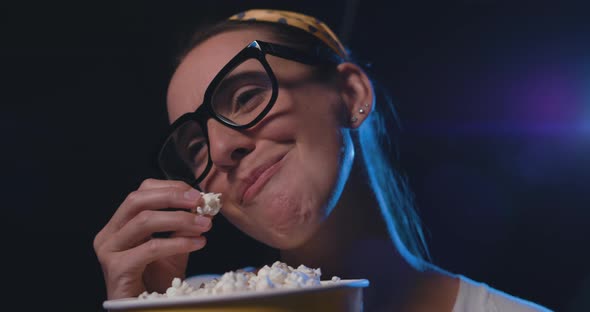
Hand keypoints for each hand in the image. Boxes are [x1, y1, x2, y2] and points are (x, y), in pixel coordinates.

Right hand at [93, 179, 211, 298]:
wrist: (146, 310)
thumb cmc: (157, 281)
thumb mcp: (174, 247)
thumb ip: (183, 226)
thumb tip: (204, 206)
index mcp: (119, 224)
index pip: (141, 192)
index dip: (170, 188)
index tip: (197, 194)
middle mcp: (109, 234)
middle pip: (137, 200)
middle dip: (172, 196)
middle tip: (200, 200)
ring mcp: (109, 250)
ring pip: (143, 221)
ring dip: (180, 219)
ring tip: (205, 224)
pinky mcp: (116, 268)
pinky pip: (150, 248)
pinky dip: (178, 242)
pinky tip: (198, 243)